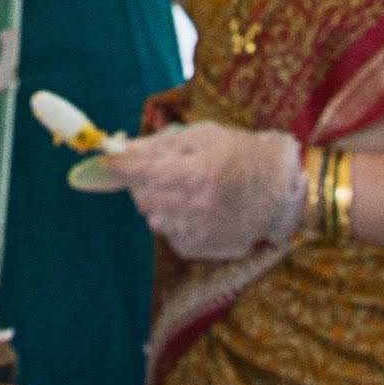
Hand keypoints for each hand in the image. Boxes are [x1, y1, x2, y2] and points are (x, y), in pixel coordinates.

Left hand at [105, 119, 305, 260]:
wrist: (280, 191)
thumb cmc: (241, 154)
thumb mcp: (204, 136)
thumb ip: (160, 143)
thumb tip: (121, 148)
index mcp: (196, 172)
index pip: (139, 172)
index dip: (117, 167)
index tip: (103, 164)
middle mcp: (195, 205)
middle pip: (141, 197)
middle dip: (145, 183)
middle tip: (166, 173)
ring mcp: (197, 230)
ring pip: (153, 218)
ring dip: (161, 204)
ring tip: (188, 192)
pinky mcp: (200, 248)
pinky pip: (169, 235)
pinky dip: (175, 222)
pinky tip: (198, 210)